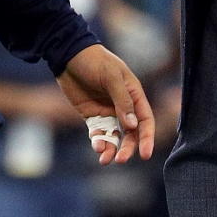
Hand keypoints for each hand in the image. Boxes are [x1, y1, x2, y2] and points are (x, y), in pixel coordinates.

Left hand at [57, 44, 155, 164]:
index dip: (147, 138)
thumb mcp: (111, 77)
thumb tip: (133, 126)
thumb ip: (122, 100)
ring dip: (112, 149)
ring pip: (115, 137)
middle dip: (127, 148)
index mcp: (133, 94)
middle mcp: (123, 106)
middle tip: (121, 160)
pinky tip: (97, 147)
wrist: (69, 56)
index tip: (145, 155)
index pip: (145, 120)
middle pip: (131, 133)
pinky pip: (99, 134)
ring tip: (105, 159)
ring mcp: (107, 112)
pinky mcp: (92, 116)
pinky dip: (99, 143)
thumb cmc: (95, 61)